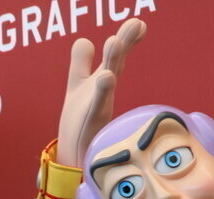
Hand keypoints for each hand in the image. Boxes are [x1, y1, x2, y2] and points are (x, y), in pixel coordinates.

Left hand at [56, 18, 146, 166]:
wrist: (75, 160)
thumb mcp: (77, 86)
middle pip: (115, 64)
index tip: (139, 23)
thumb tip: (84, 40)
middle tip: (137, 23)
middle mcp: (103, 94)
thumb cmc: (79, 123)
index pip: (115, 56)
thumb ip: (81, 63)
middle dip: (124, 44)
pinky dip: (101, 91)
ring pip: (107, 82)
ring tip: (115, 40)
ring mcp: (99, 109)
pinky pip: (97, 106)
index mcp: (100, 82)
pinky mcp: (91, 125)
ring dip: (112, 61)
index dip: (125, 39)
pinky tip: (104, 76)